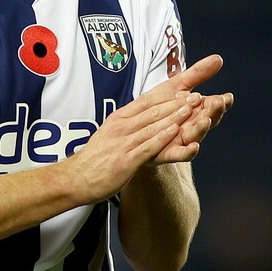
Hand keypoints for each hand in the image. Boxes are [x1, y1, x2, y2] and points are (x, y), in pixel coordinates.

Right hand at [66, 88, 193, 203]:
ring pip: (152, 125)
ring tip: (191, 109)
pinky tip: (175, 132)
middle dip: (176, 103)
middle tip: (195, 96)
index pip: (145, 103)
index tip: (184, 91)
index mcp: (118, 119)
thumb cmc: (95, 160)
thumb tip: (142, 117)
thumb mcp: (109, 134)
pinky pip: (147, 146)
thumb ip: (126, 125)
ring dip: (174, 116)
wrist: (76, 179)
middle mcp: (121, 127)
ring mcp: (123, 143)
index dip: (167, 96)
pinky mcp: (126, 159)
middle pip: (152, 111)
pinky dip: (162, 137)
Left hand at [149, 55, 232, 163]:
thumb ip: (197, 74)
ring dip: (202, 128)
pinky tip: (194, 147)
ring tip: (206, 119)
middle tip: (219, 102)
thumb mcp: (176, 87)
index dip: (220, 102)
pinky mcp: (167, 153)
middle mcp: (191, 127)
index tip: (228, 96)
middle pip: (205, 120)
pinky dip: (188, 152)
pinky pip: (179, 154)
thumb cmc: (159, 109)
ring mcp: (180, 141)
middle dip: (213, 111)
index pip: (211, 106)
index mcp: (195, 111)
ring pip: (194, 135)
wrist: (136, 134)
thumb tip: (218, 58)